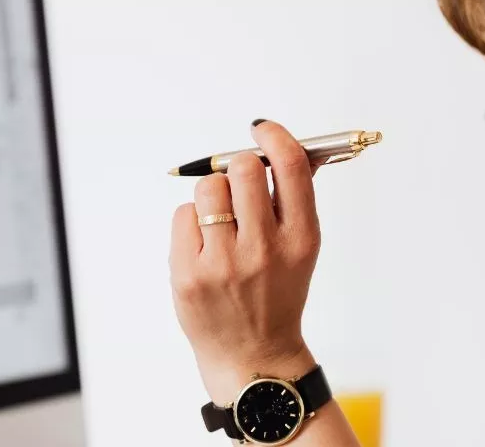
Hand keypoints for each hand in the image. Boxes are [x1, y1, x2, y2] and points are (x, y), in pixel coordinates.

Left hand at [170, 120, 324, 400]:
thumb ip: (295, 197)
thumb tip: (286, 145)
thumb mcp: (301, 248)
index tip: (261, 130)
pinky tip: (204, 247)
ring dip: (213, 196)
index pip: (290, 166)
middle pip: (243, 169)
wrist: (253, 354)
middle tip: (238, 182)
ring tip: (220, 223)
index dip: (274, 136)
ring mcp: (225, 263)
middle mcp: (265, 249)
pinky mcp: (189, 274)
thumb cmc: (277, 291)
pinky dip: (192, 223)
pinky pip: (183, 215)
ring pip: (208, 189)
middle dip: (238, 167)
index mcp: (301, 238)